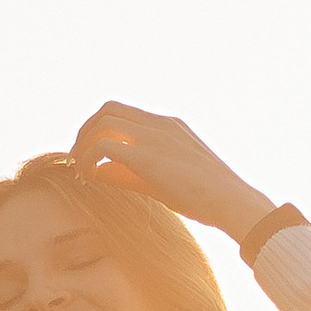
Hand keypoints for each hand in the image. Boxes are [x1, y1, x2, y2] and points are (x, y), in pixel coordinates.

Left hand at [70, 102, 271, 246]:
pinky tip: (90, 177)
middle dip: (86, 131)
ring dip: (84, 144)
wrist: (232, 202)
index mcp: (168, 126)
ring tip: (81, 169)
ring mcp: (155, 135)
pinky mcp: (147, 155)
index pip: (123, 112)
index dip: (100, 129)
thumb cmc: (206, 199)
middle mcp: (160, 124)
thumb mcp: (163, 182)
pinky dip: (90, 158)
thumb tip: (98, 172)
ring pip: (103, 121)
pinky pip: (104, 145)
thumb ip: (129, 173)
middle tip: (78, 159)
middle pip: (108, 109)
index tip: (91, 154)